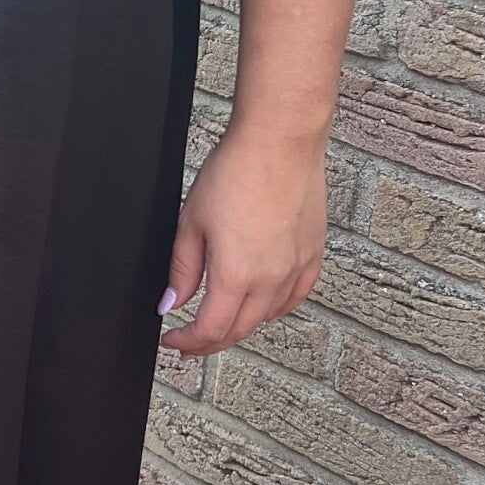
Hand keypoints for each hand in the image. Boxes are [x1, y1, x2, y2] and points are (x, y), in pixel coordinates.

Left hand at [159, 122, 328, 355]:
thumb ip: (183, 270)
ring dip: (240, 326)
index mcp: (236, 274)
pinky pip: (295, 296)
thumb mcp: (192, 222)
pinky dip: (275, 308)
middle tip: (190, 343)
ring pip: (267, 316)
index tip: (172, 341)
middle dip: (209, 342)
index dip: (187, 343)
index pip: (210, 330)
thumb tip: (172, 302)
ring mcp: (296, 267)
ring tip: (221, 323)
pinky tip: (262, 306)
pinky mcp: (312, 253)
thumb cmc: (235, 171)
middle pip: (239, 330)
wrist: (279, 141)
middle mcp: (271, 278)